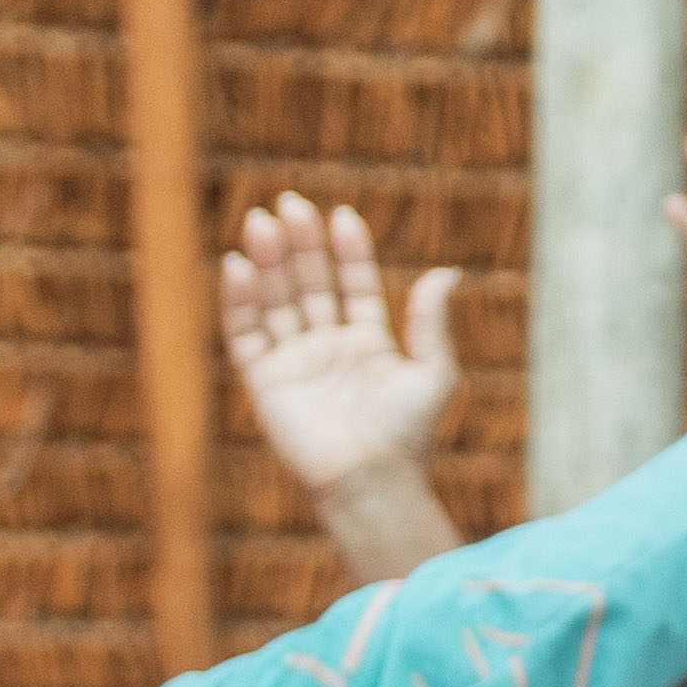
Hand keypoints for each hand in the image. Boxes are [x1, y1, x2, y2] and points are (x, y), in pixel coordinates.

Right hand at [218, 196, 459, 496]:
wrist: (372, 482)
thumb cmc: (408, 435)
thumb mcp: (432, 373)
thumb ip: (430, 322)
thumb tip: (447, 272)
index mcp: (369, 344)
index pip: (353, 284)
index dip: (348, 251)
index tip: (342, 217)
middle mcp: (328, 348)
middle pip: (309, 283)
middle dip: (300, 245)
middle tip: (290, 204)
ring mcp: (294, 362)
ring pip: (276, 300)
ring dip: (269, 261)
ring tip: (263, 222)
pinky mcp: (264, 381)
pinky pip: (245, 333)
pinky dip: (240, 299)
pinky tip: (239, 264)